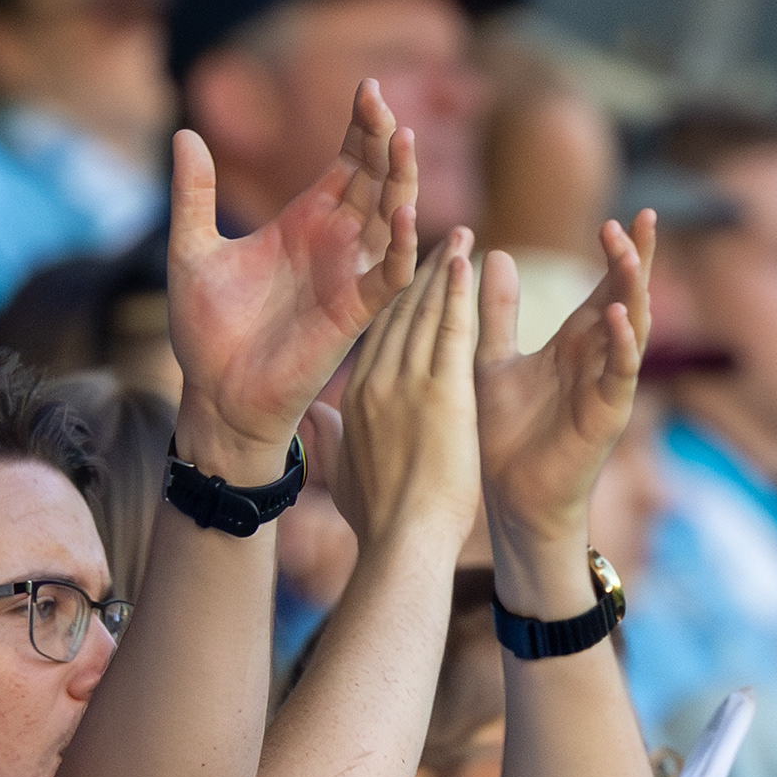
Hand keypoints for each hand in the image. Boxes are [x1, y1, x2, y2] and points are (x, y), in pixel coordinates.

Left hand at [169, 80, 416, 480]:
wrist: (214, 394)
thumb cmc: (207, 330)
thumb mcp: (192, 251)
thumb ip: (194, 195)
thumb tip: (186, 133)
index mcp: (305, 221)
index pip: (348, 160)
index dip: (361, 125)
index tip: (365, 87)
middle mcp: (336, 242)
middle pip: (377, 178)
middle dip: (384, 139)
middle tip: (381, 102)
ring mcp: (350, 275)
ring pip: (393, 217)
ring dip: (401, 180)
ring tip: (400, 139)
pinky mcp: (354, 313)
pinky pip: (391, 275)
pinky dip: (403, 246)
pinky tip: (402, 215)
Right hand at [317, 228, 480, 551]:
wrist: (404, 540)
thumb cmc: (378, 518)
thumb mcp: (343, 473)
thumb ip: (328, 439)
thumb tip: (310, 417)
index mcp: (353, 400)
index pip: (375, 337)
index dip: (392, 301)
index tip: (406, 272)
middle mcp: (374, 383)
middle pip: (397, 314)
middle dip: (417, 271)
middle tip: (438, 235)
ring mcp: (406, 384)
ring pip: (424, 313)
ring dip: (443, 270)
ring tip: (461, 236)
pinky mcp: (442, 392)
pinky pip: (451, 329)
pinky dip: (458, 292)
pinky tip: (466, 261)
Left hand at [476, 212, 654, 613]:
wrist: (503, 496)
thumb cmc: (501, 432)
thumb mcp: (494, 360)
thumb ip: (497, 311)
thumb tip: (492, 254)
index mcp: (574, 343)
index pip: (603, 286)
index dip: (615, 253)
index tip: (618, 215)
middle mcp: (597, 358)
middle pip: (626, 297)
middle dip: (636, 258)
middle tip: (639, 216)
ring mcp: (606, 384)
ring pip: (631, 327)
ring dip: (632, 289)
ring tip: (629, 251)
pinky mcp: (605, 413)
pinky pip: (619, 372)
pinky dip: (619, 342)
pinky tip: (614, 314)